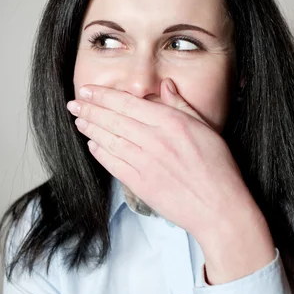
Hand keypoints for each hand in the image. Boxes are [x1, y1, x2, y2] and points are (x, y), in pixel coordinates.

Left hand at [66, 78, 255, 240]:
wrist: (219, 208)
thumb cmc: (218, 169)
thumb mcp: (206, 129)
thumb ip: (182, 106)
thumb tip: (165, 85)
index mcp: (171, 123)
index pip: (128, 104)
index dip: (104, 96)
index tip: (88, 90)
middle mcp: (155, 141)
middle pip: (114, 120)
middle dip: (90, 109)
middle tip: (74, 103)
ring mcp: (146, 163)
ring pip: (110, 141)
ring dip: (91, 129)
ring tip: (79, 120)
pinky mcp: (141, 184)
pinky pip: (114, 164)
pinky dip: (100, 153)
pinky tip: (92, 145)